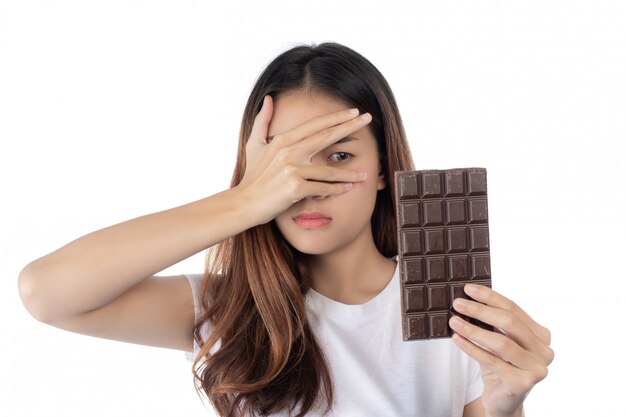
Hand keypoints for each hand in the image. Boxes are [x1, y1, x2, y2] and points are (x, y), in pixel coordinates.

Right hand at [236, 95, 370, 225]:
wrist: (243, 203)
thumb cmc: (251, 176)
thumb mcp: (254, 145)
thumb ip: (262, 121)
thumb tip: (269, 99)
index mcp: (282, 140)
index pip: (314, 125)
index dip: (335, 117)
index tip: (353, 112)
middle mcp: (289, 152)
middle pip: (325, 137)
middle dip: (349, 127)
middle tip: (368, 119)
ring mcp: (292, 170)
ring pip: (328, 170)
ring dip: (349, 173)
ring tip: (365, 174)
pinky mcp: (295, 189)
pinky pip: (322, 188)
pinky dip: (336, 190)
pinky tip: (348, 189)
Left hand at [449, 284, 553, 416]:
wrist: (503, 401)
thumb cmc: (500, 366)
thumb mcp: (498, 341)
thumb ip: (492, 323)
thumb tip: (468, 299)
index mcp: (541, 335)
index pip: (513, 309)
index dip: (490, 297)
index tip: (468, 289)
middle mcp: (544, 351)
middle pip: (509, 323)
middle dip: (480, 310)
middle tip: (458, 303)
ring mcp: (536, 368)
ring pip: (501, 343)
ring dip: (474, 330)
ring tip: (454, 321)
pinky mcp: (523, 383)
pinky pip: (493, 362)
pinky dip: (472, 349)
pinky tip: (457, 339)